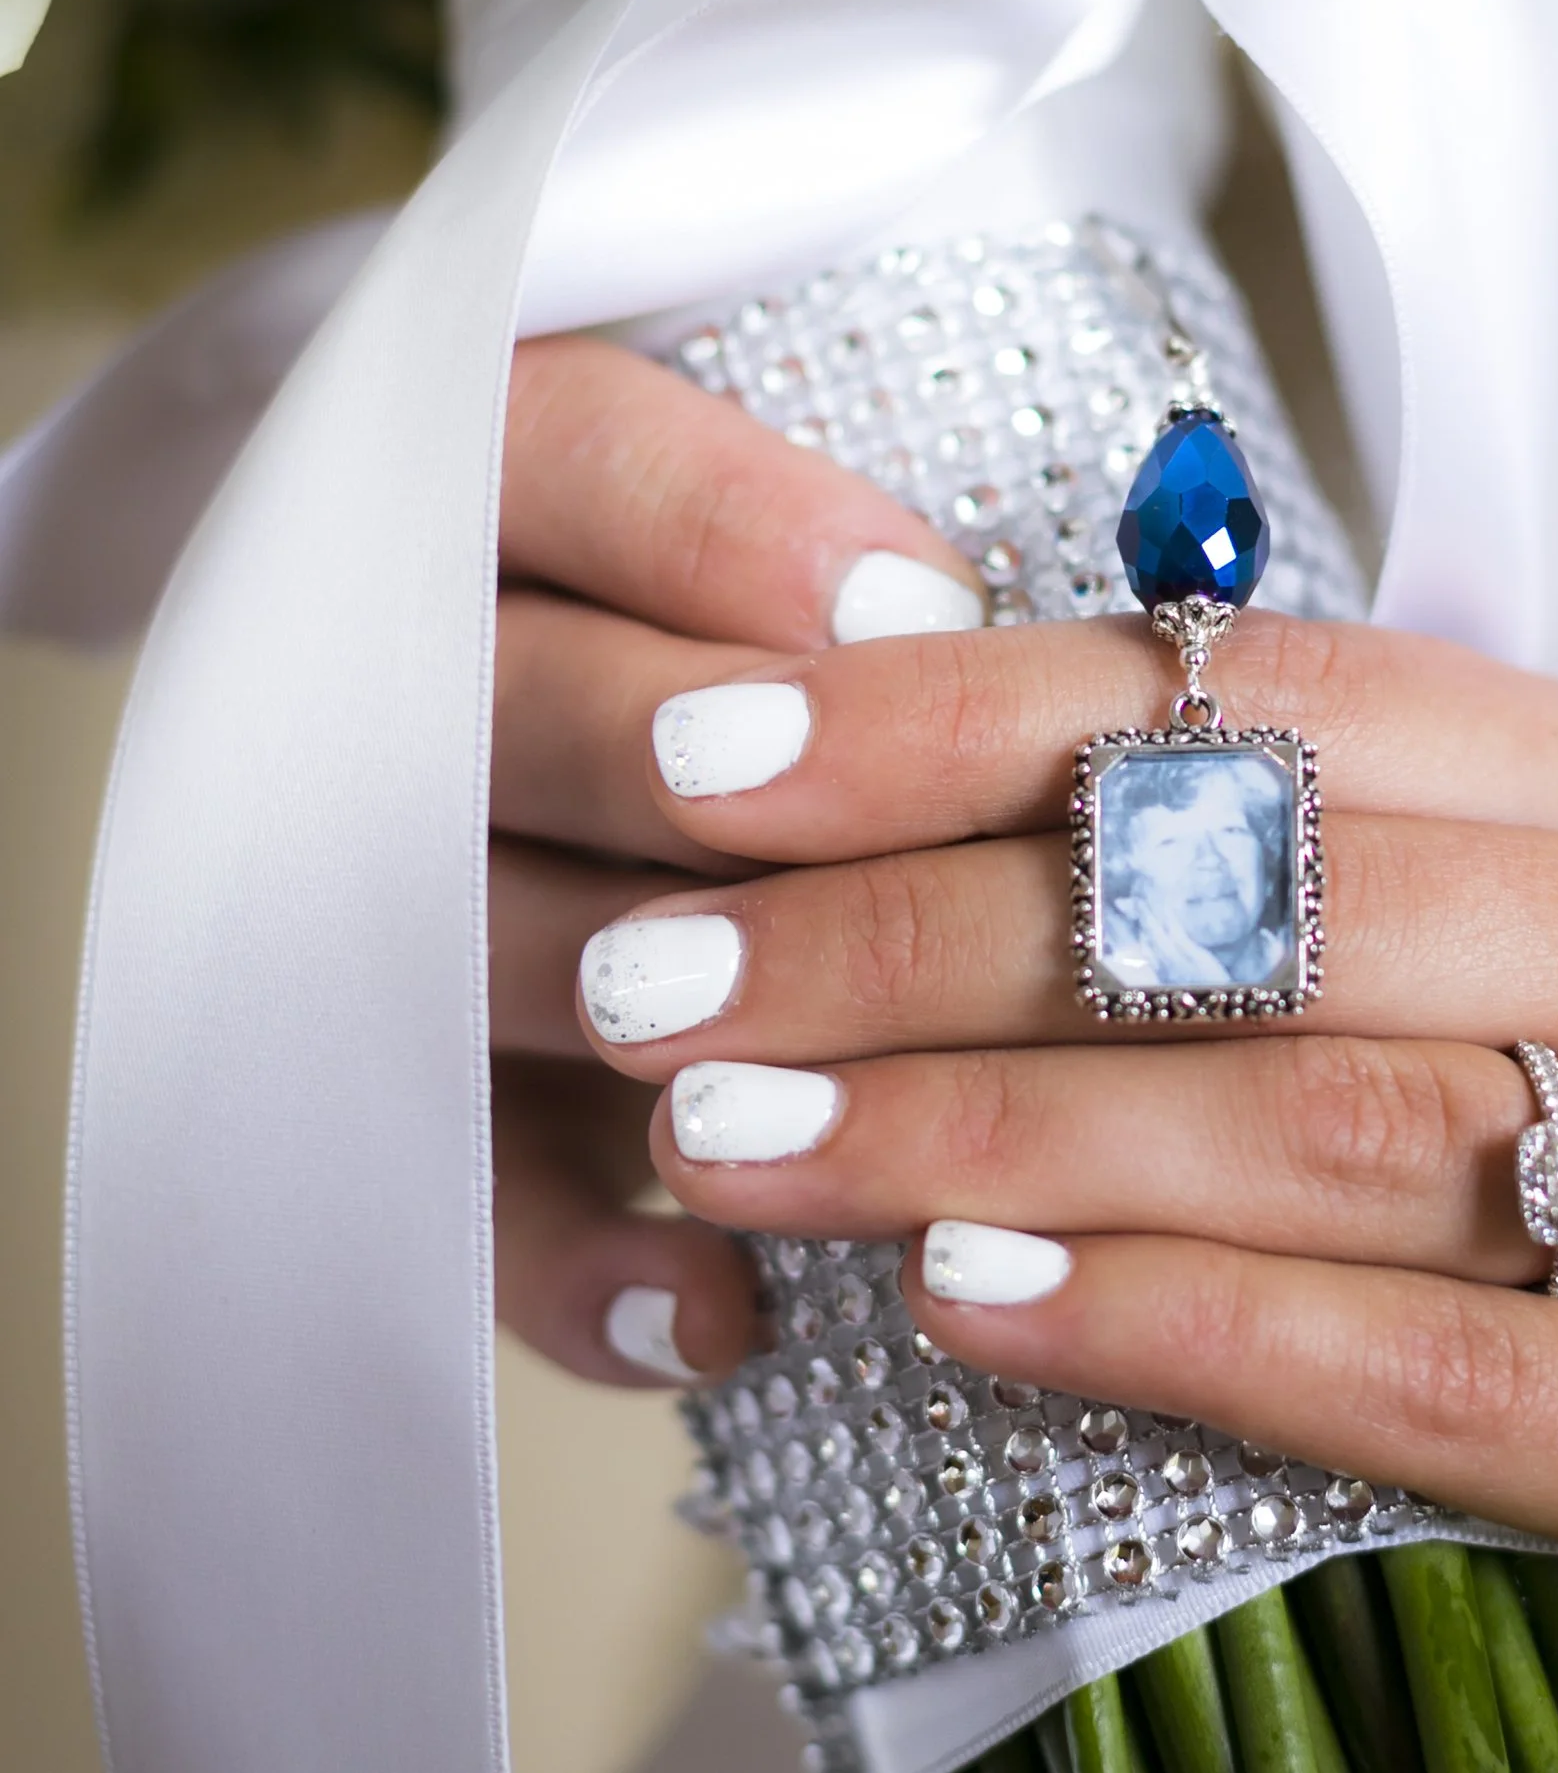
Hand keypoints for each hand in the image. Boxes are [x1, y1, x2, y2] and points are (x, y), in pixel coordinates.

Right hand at [487, 335, 988, 1386]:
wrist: (603, 770)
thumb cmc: (792, 638)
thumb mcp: (802, 544)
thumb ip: (849, 574)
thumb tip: (954, 638)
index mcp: (496, 484)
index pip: (568, 455)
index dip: (726, 528)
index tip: (925, 599)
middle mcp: (408, 681)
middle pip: (521, 701)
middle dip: (696, 773)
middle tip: (877, 853)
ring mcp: (389, 895)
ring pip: (491, 943)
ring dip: (680, 1028)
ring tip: (858, 1104)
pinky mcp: (408, 1089)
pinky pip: (457, 1183)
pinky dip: (580, 1264)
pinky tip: (721, 1316)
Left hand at [526, 603, 1557, 1772]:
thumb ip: (1331, 925)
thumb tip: (902, 868)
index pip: (1260, 702)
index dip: (952, 717)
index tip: (693, 762)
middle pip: (1266, 894)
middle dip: (908, 930)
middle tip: (645, 983)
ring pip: (1336, 1108)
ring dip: (998, 1123)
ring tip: (737, 1146)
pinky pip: (1452, 1362)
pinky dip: (1196, 1328)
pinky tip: (977, 1316)